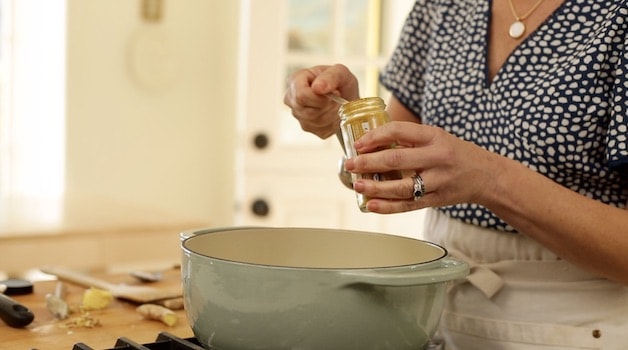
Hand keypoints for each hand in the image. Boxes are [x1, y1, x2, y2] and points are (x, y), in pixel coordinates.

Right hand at [283, 64, 359, 138]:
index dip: (320, 98)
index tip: (334, 93)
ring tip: (336, 105)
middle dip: (327, 107)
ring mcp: (297, 114)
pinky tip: (333, 114)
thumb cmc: (340, 82)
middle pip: (307, 111)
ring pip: (315, 122)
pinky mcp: (306, 127)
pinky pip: (320, 130)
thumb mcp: (340, 72)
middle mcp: (292, 98)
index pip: (301, 96)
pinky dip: (332, 124)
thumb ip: (330, 76)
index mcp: (295, 80)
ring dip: (331, 115)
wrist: (346, 97)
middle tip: (337, 99)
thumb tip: (317, 88)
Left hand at [344, 121, 500, 212]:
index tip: (359, 143)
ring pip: (402, 186)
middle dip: (369, 162)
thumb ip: (410, 139)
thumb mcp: (437, 137)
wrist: (487, 176)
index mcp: (434, 136)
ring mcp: (438, 180)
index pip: (400, 130)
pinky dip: (388, 206)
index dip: (376, 136)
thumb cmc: (455, 153)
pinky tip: (371, 205)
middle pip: (397, 159)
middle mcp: (437, 157)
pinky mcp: (437, 199)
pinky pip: (409, 205)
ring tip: (357, 184)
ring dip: (375, 187)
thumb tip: (372, 142)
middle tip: (350, 164)